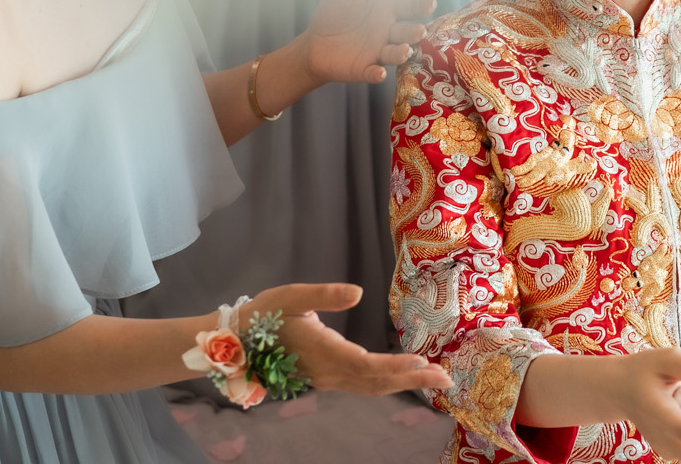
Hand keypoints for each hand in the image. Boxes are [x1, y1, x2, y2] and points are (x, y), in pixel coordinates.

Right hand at [239, 284, 452, 396]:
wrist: (234, 342)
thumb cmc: (264, 314)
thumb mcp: (291, 295)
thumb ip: (324, 294)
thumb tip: (358, 292)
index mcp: (321, 350)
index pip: (365, 364)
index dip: (394, 366)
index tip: (422, 361)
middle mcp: (327, 371)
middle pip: (375, 382)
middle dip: (411, 380)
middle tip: (446, 379)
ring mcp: (326, 379)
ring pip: (369, 387)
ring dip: (403, 384)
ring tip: (432, 379)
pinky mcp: (324, 378)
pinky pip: (360, 386)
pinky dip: (385, 383)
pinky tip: (400, 376)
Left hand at [299, 0, 434, 84]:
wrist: (313, 45)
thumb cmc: (331, 17)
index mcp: (384, 12)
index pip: (407, 7)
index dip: (420, 6)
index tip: (431, 2)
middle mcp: (386, 33)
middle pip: (406, 32)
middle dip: (414, 32)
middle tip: (420, 31)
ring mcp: (377, 53)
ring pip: (395, 53)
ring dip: (401, 52)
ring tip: (405, 49)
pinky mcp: (364, 70)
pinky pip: (373, 72)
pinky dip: (377, 73)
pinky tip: (379, 72)